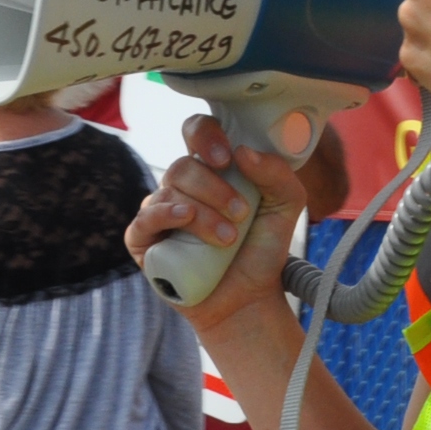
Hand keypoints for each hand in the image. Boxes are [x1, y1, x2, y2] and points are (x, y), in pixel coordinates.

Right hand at [123, 114, 309, 335]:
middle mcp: (183, 186)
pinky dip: (165, 214)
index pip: (197, 132)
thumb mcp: (285, 206)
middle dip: (215, 188)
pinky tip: (184, 218)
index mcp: (213, 169)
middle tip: (241, 213)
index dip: (206, 136)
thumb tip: (243, 151)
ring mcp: (161, 211)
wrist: (250, 297)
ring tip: (228, 238)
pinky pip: (145, 219)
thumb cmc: (262, 248)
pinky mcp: (145, 240)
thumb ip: (277, 174)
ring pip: (169, 191)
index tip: (227, 158)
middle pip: (184, 166)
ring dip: (203, 212)